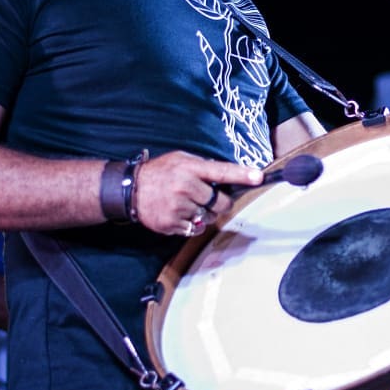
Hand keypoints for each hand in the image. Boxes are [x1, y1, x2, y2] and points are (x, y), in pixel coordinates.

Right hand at [131, 151, 261, 235]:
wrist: (130, 189)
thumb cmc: (160, 172)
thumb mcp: (180, 160)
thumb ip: (202, 167)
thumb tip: (225, 177)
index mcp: (190, 168)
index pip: (221, 171)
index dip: (241, 175)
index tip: (258, 177)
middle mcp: (186, 187)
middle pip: (221, 203)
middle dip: (220, 203)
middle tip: (209, 198)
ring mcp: (178, 207)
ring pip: (208, 218)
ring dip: (204, 213)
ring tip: (187, 203)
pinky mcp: (172, 224)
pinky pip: (195, 229)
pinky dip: (192, 224)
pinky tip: (179, 213)